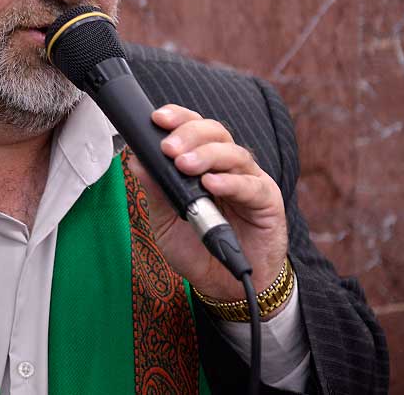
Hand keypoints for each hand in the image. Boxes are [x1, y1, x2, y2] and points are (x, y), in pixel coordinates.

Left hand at [123, 104, 288, 303]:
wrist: (225, 284)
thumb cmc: (197, 247)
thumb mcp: (165, 220)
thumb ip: (155, 189)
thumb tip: (136, 160)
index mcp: (202, 163)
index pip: (192, 128)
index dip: (178, 118)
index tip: (157, 118)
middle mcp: (226, 166)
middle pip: (214, 132)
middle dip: (189, 134)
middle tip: (168, 148)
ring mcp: (248, 181)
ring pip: (233, 153)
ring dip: (207, 155)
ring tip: (184, 166)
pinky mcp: (267, 201)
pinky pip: (250, 185)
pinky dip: (230, 182)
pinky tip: (212, 184)